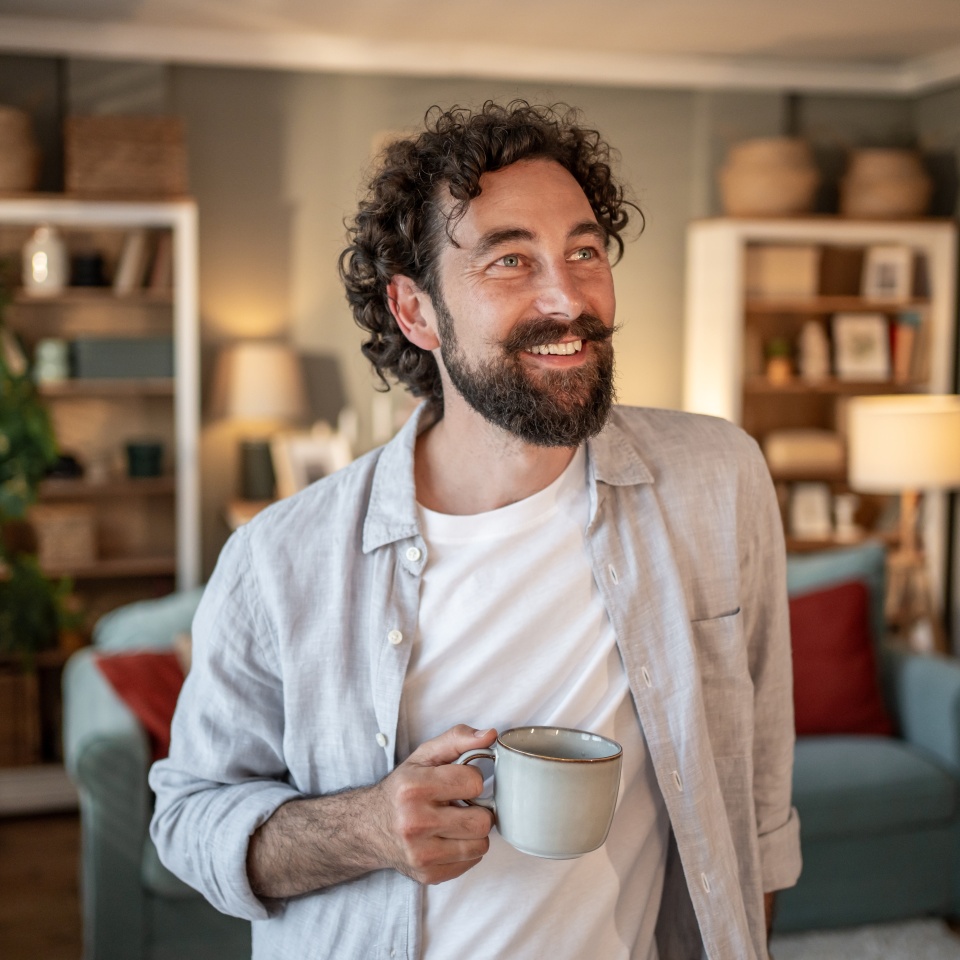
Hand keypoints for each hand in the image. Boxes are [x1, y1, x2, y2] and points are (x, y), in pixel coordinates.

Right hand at [371, 725, 496, 884]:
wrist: (369, 827)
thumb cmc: (402, 789)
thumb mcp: (424, 756)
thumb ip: (457, 739)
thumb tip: (490, 735)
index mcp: (414, 788)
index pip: (473, 782)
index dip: (471, 780)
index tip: (459, 782)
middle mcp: (415, 822)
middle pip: (482, 820)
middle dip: (477, 810)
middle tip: (462, 805)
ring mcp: (421, 853)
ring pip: (480, 845)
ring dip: (474, 832)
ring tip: (456, 822)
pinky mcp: (427, 874)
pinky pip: (471, 862)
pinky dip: (466, 850)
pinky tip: (449, 839)